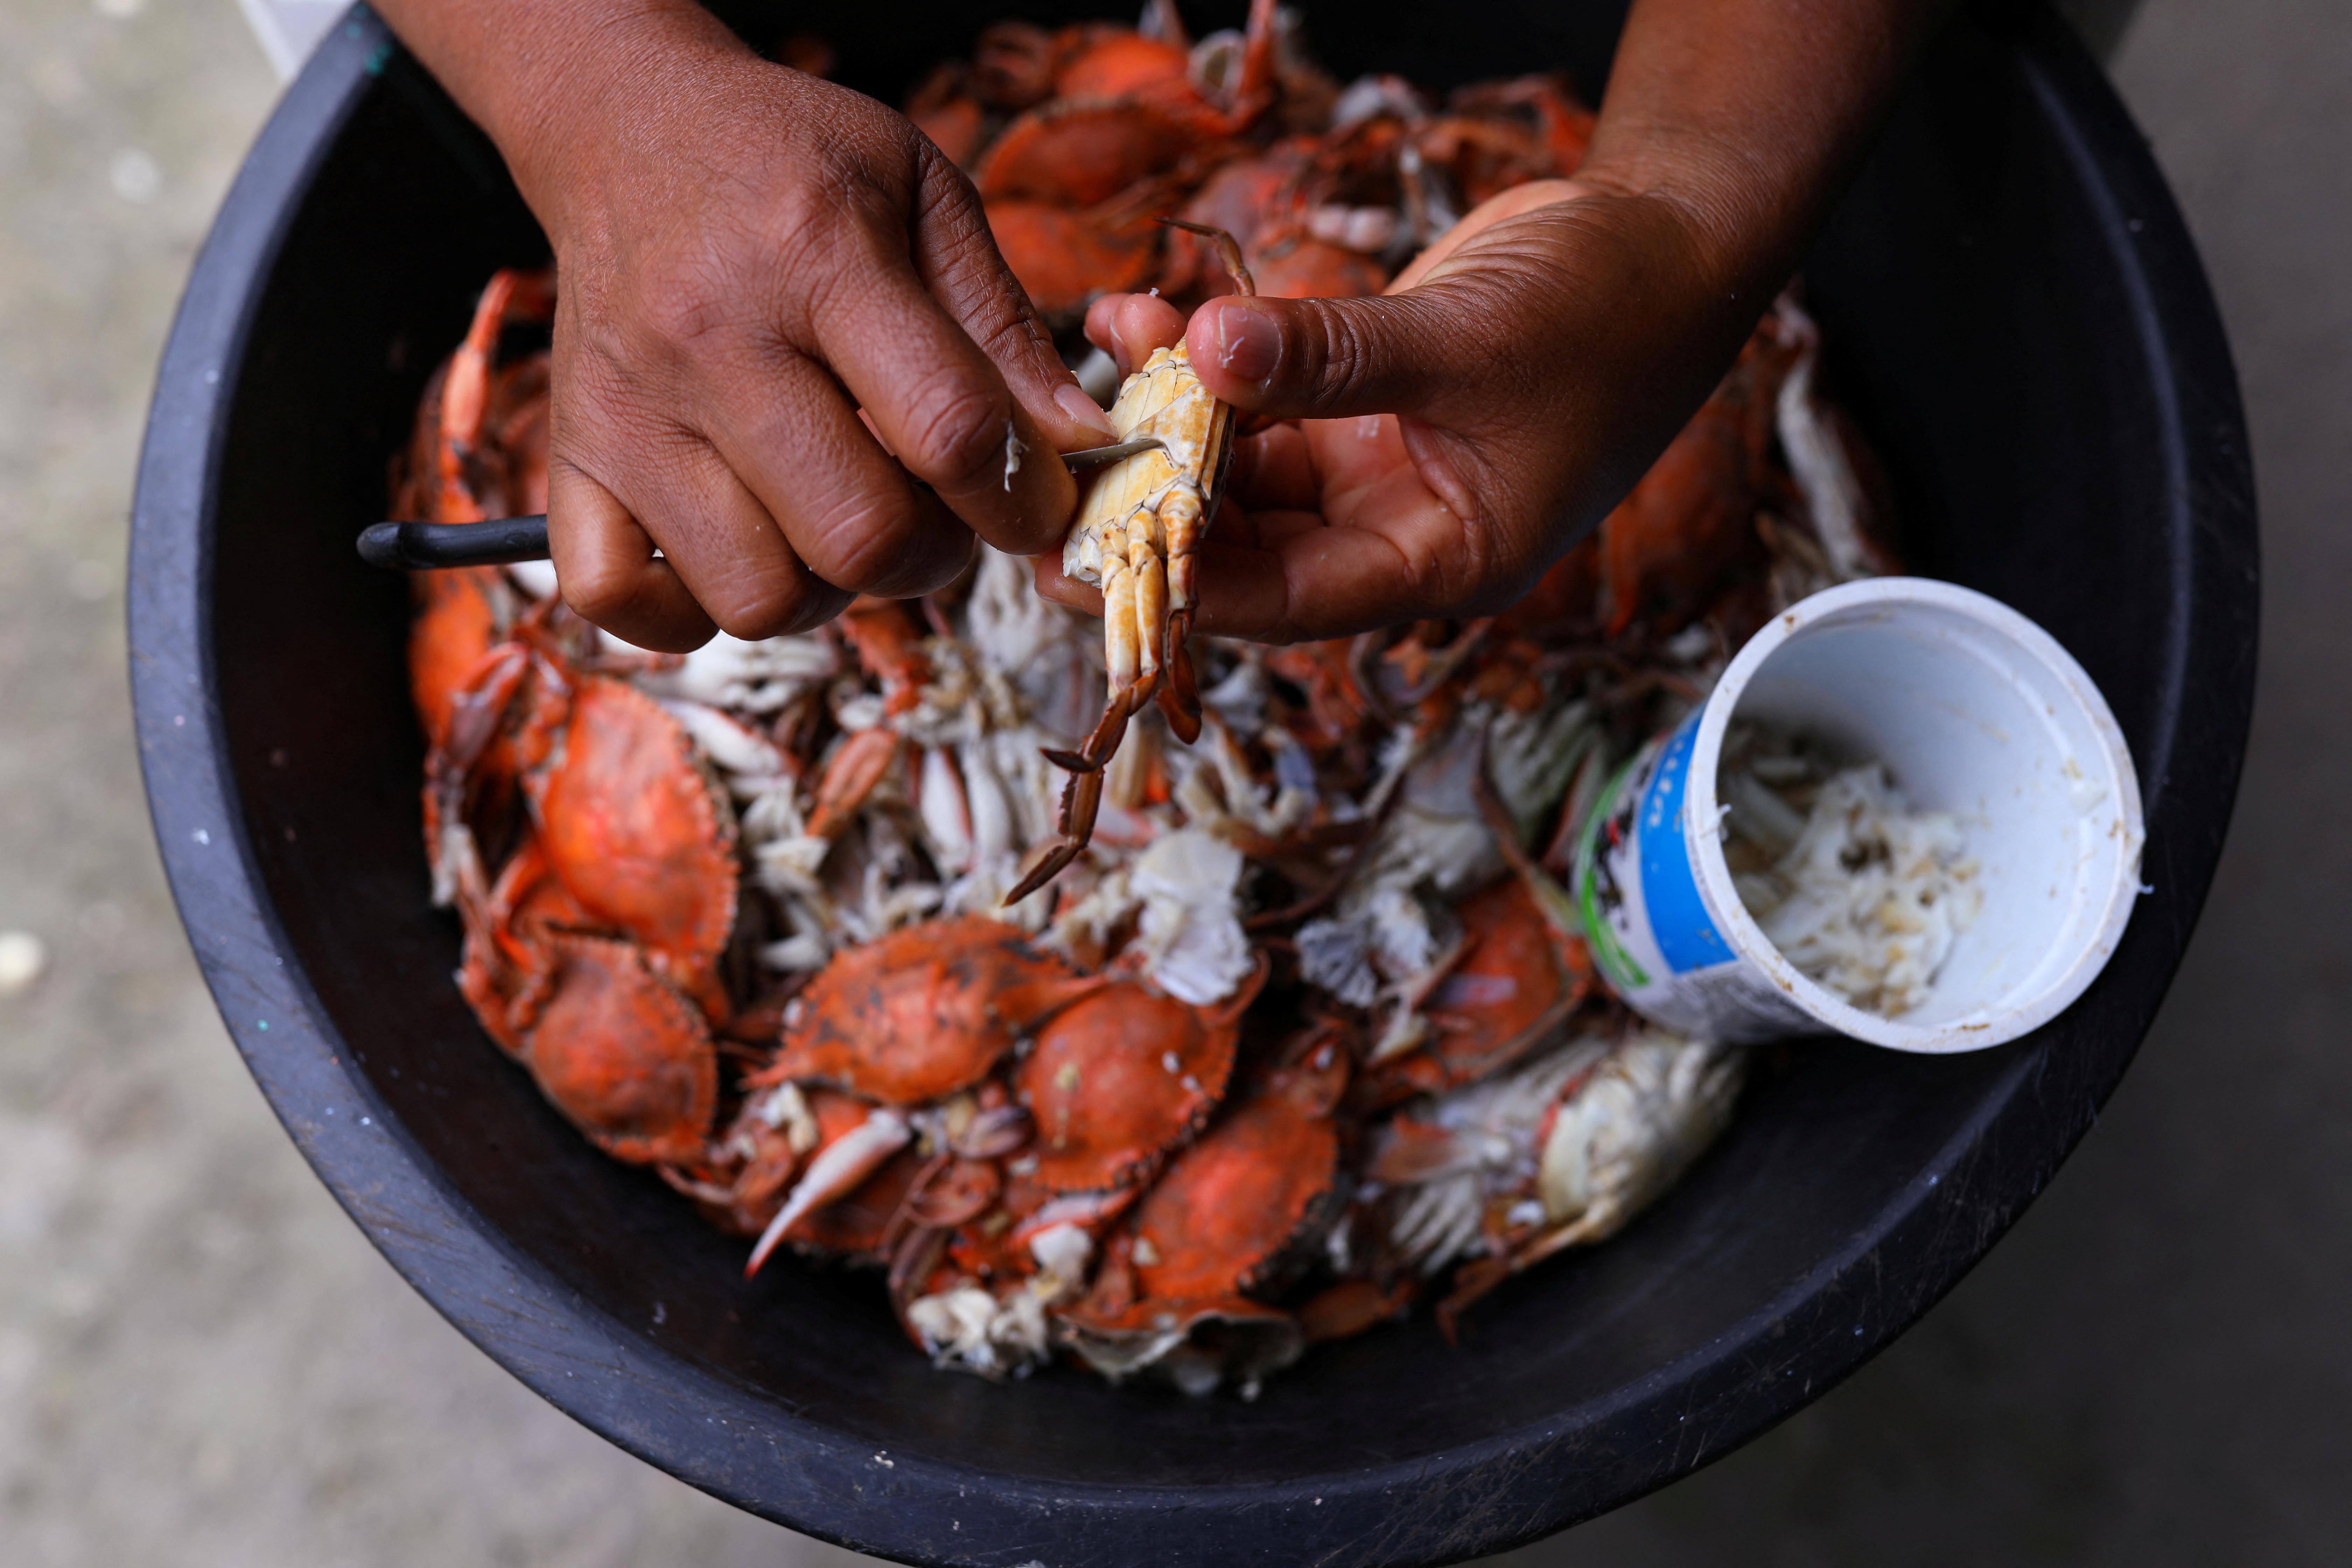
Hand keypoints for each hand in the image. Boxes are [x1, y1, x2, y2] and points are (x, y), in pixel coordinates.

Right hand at [386, 3, 1118, 651]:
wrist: (624, 125)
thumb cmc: (792, 162)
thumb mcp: (925, 192)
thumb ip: (1006, 325)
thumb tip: (1081, 443)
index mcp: (812, 253)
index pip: (947, 430)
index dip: (1018, 496)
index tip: (1031, 501)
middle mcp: (707, 339)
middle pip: (858, 537)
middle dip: (931, 554)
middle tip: (934, 512)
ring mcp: (627, 411)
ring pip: (758, 597)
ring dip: (825, 588)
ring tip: (836, 518)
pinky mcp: (570, 459)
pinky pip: (622, 604)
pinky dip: (691, 611)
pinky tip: (741, 546)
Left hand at [1028, 0, 1943, 643]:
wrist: (1664, 242)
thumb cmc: (1607, 314)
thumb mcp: (1464, 341)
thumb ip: (1333, 356)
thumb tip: (1206, 351)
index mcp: (1443, 562)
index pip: (1290, 601)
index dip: (1185, 584)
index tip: (1086, 556)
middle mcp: (1400, 533)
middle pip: (1250, 551)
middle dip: (1156, 510)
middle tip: (1053, 477)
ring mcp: (1376, 473)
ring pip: (1244, 476)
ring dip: (1171, 425)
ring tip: (1099, 364)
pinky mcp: (1359, 412)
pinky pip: (1260, 409)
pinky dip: (1206, 371)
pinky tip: (1145, 321)